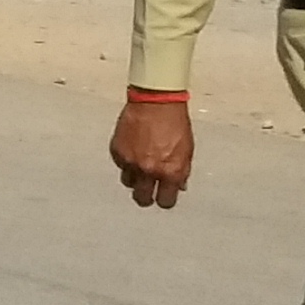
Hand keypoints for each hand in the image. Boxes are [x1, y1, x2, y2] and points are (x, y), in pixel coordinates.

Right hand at [114, 93, 194, 208]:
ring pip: (129, 182)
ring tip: (140, 166)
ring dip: (135, 177)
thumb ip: (181, 171)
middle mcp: (149, 170)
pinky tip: (133, 150)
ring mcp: (131, 162)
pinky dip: (126, 161)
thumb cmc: (174, 123)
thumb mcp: (186, 151)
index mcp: (170, 172)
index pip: (165, 201)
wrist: (156, 103)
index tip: (163, 196)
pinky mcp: (117, 151)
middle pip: (142, 198)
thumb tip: (177, 185)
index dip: (164, 199)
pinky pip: (120, 165)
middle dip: (146, 196)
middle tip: (147, 191)